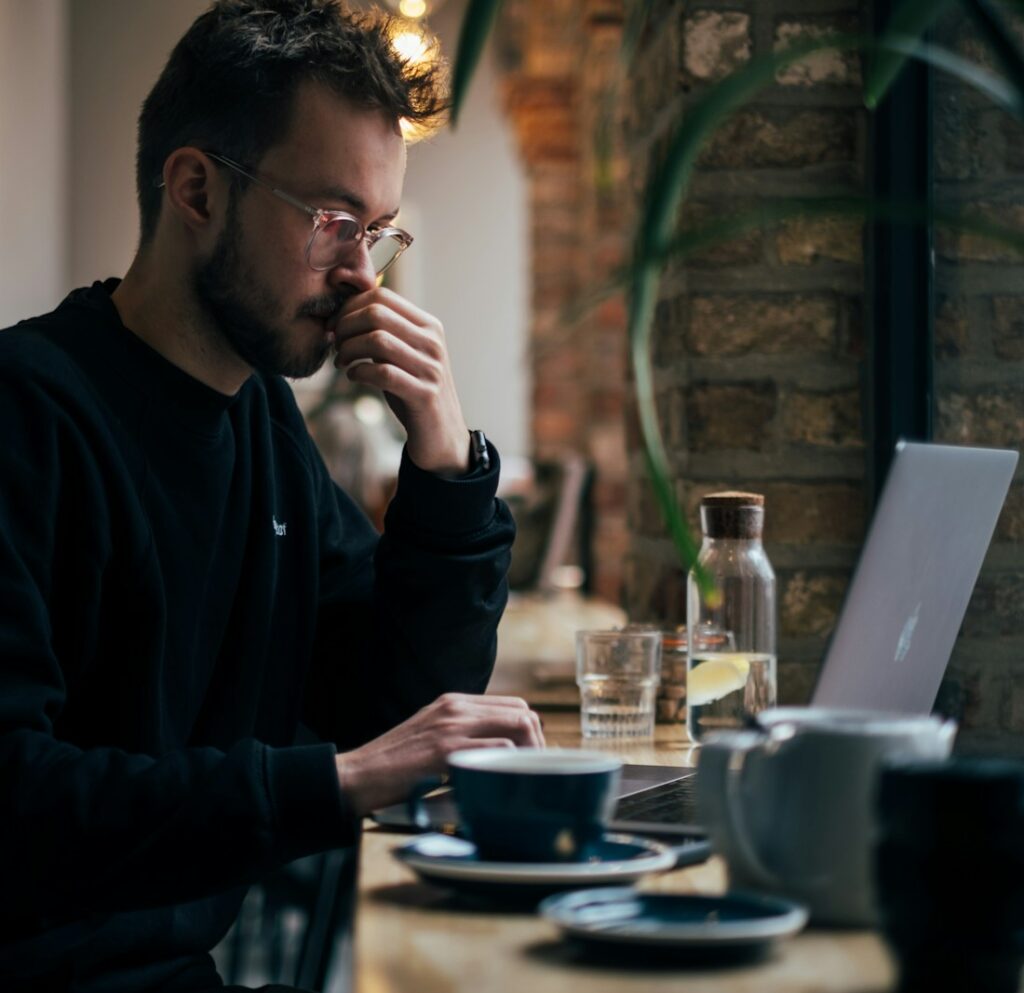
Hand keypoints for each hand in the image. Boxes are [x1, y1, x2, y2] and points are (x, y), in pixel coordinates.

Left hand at [329, 287, 469, 475]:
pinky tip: (353, 376)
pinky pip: (383, 373)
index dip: (349, 307)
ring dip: (349, 350)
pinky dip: (359, 372)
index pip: (382, 296)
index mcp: (429, 326)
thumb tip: (343, 312)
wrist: (442, 434)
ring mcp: (430, 368)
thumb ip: (385, 333)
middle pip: (376, 314)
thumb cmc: (414, 391)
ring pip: (377, 341)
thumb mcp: (404, 355)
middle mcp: (433, 342)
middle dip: (345, 327)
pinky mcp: (424, 394)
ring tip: (341, 361)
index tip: (334, 325)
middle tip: (334, 344)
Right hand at [335, 693, 544, 815]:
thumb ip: (461, 733)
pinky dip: (509, 766)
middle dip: (537, 742)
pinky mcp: (447, 751)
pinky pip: (499, 748)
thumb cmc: (394, 765)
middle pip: (523, 712)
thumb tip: (500, 748)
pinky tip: (503, 784)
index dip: (531, 730)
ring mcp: (452, 727)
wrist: (359, 775)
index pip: (513, 704)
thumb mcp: (430, 734)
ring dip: (529, 756)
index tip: (532, 756)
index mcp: (453, 702)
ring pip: (518, 726)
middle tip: (533, 771)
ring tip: (523, 779)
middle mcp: (455, 708)